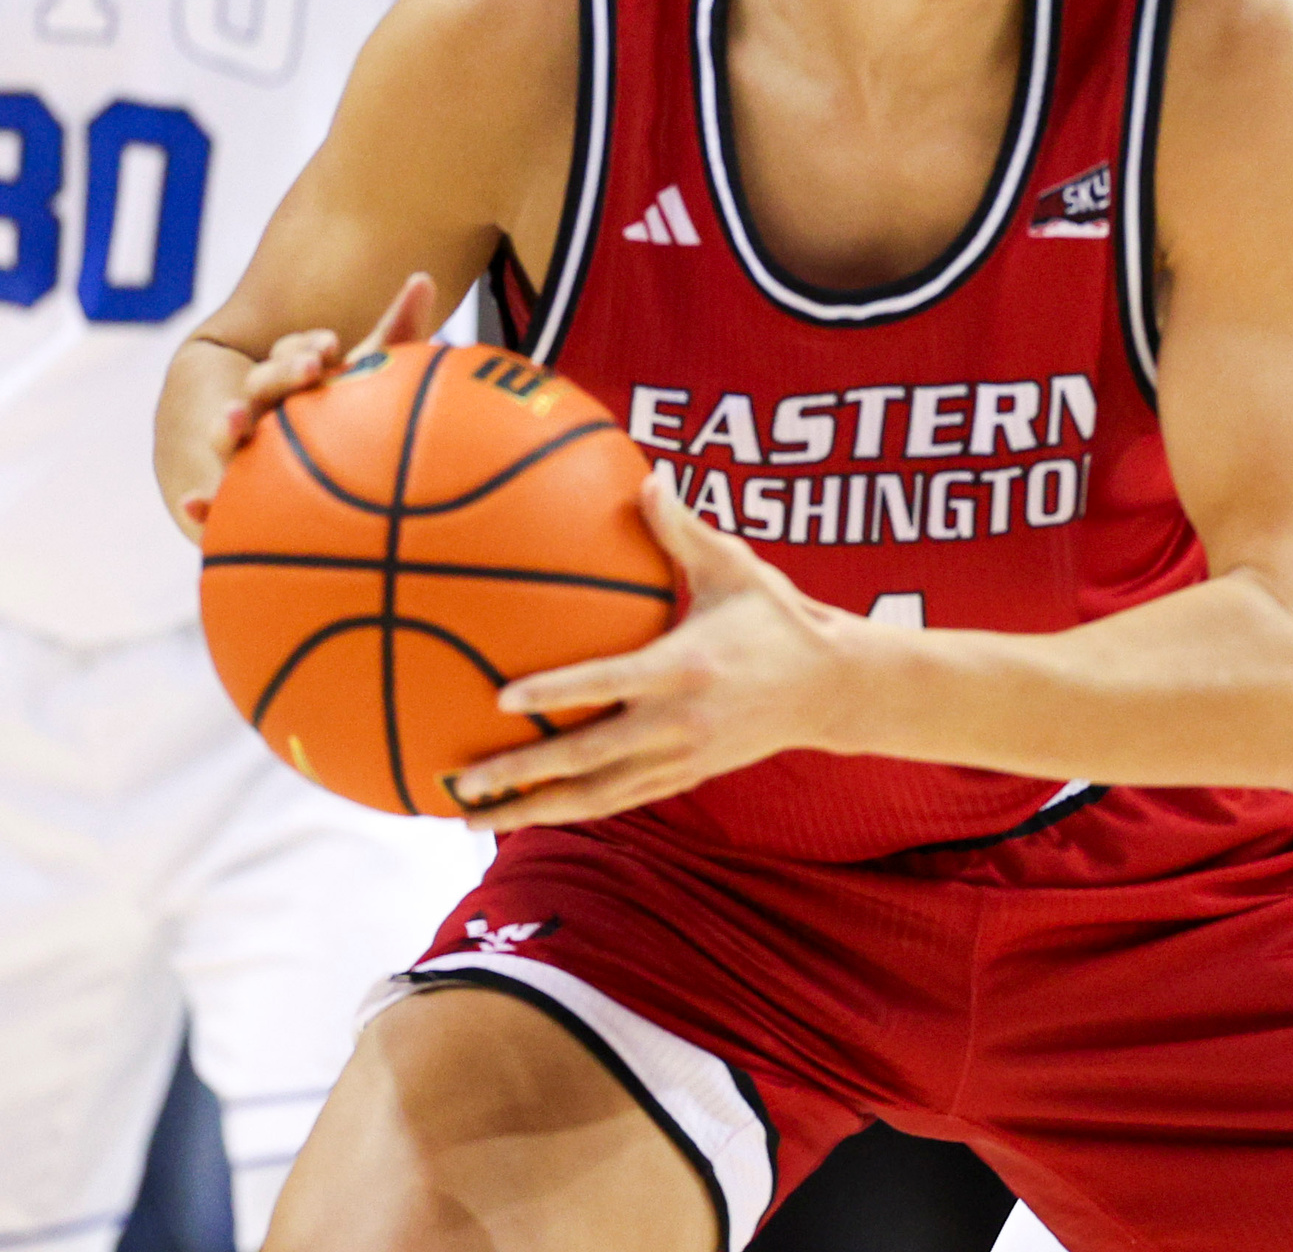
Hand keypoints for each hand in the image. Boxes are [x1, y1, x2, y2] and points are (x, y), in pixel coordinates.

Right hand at [173, 272, 440, 538]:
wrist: (338, 480)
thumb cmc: (359, 415)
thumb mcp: (374, 375)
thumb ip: (398, 331)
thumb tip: (423, 278)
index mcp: (293, 380)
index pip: (293, 358)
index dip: (305, 349)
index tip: (329, 347)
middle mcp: (263, 411)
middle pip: (265, 387)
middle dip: (281, 375)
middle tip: (309, 367)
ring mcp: (245, 451)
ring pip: (232, 436)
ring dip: (229, 427)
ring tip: (234, 417)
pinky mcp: (235, 495)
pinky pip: (215, 500)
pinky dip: (202, 503)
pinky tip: (193, 505)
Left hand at [447, 472, 869, 831]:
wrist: (832, 689)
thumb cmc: (780, 620)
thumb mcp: (737, 569)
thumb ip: (684, 530)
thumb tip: (648, 478)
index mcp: (684, 667)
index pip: (609, 682)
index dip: (556, 692)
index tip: (501, 699)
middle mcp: (678, 722)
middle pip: (587, 757)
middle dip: (521, 773)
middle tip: (460, 778)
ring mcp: (681, 757)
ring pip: (596, 795)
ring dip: (531, 808)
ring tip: (467, 815)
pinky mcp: (686, 777)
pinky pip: (618, 800)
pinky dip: (569, 810)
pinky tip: (525, 813)